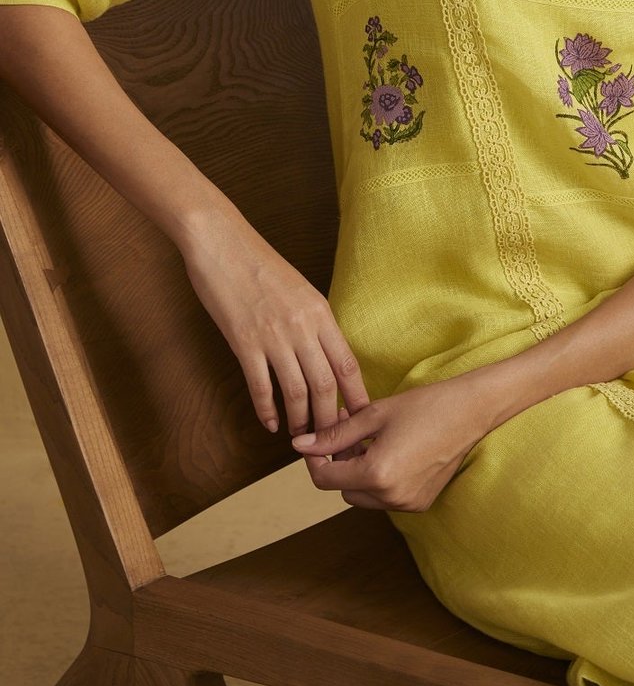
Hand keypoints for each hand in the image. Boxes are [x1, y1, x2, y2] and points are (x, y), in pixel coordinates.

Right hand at [177, 206, 369, 434]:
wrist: (221, 243)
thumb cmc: (260, 264)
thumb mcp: (300, 290)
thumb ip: (315, 322)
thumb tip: (325, 354)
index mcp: (321, 313)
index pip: (348, 365)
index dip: (357, 399)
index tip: (361, 422)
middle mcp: (302, 328)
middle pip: (326, 386)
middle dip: (331, 420)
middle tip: (331, 442)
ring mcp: (273, 337)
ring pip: (297, 392)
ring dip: (301, 422)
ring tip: (303, 439)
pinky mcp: (243, 343)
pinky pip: (260, 386)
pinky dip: (267, 410)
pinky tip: (271, 424)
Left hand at [291, 375, 490, 511]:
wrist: (472, 411)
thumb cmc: (425, 406)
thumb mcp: (374, 415)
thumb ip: (335, 434)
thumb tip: (300, 445)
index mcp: (376, 475)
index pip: (325, 479)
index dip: (314, 459)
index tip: (318, 438)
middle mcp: (391, 497)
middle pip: (343, 489)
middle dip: (339, 463)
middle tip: (349, 430)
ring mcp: (407, 503)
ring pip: (363, 496)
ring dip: (359, 472)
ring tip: (371, 440)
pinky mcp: (420, 502)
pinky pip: (385, 497)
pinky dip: (380, 479)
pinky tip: (392, 451)